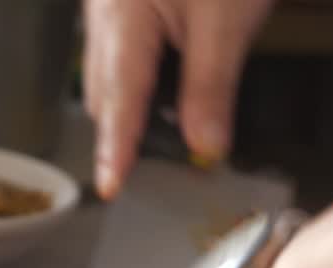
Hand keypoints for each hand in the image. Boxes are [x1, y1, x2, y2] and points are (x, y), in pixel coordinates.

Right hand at [84, 0, 274, 198]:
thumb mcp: (227, 19)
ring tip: (177, 126)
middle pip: (106, 93)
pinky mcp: (122, 4)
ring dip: (135, 106)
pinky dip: (141, 80)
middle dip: (126, 132)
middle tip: (165, 163)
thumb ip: (212, 85)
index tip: (112, 185)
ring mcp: (109, 8)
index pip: (119, 99)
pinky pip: (121, 54)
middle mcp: (105, 14)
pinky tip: (171, 84)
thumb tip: (205, 143)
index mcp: (123, 18)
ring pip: (110, 76)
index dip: (116, 147)